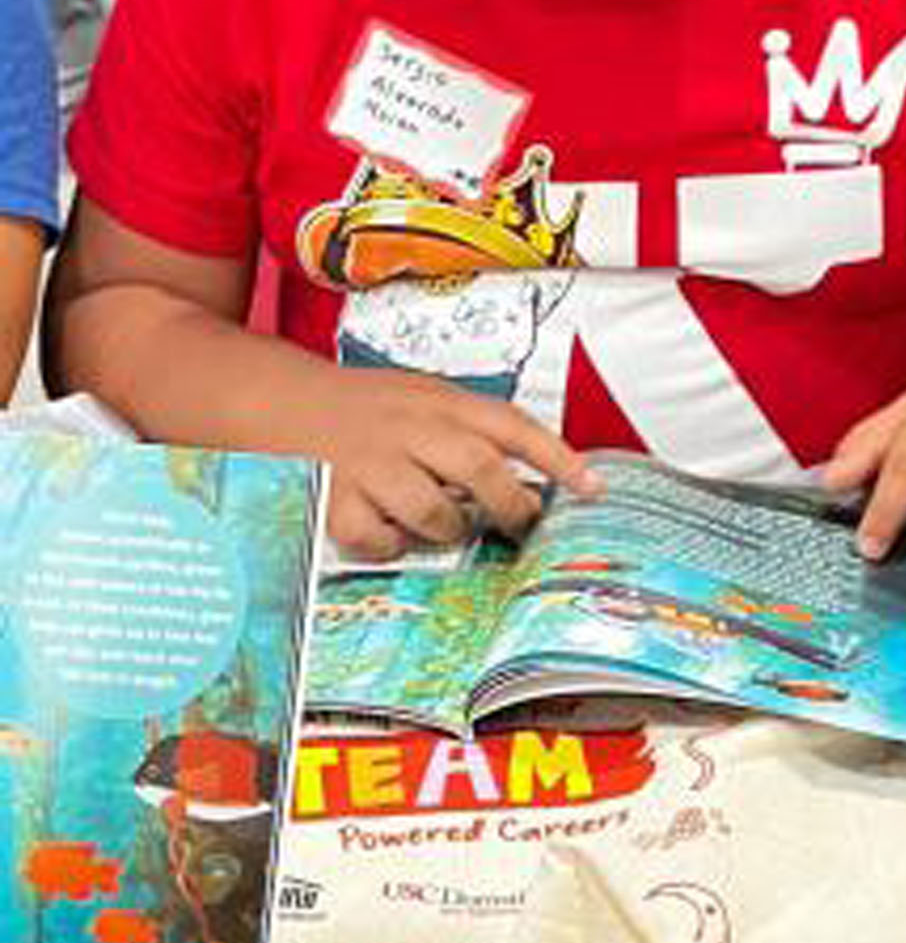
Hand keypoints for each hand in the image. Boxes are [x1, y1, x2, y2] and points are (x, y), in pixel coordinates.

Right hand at [320, 368, 601, 557]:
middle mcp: (408, 428)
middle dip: (511, 505)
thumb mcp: (420, 397)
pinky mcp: (335, 498)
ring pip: (435, 512)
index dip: (557, 457)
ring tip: (443, 523)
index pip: (510, 424)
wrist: (277, 398)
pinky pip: (380, 540)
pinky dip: (389, 545)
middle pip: (480, 469)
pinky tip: (386, 529)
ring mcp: (371, 463)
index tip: (592, 487)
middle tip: (520, 524)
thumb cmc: (359, 405)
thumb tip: (528, 476)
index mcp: (437, 400)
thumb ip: (467, 430)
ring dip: (448, 528)